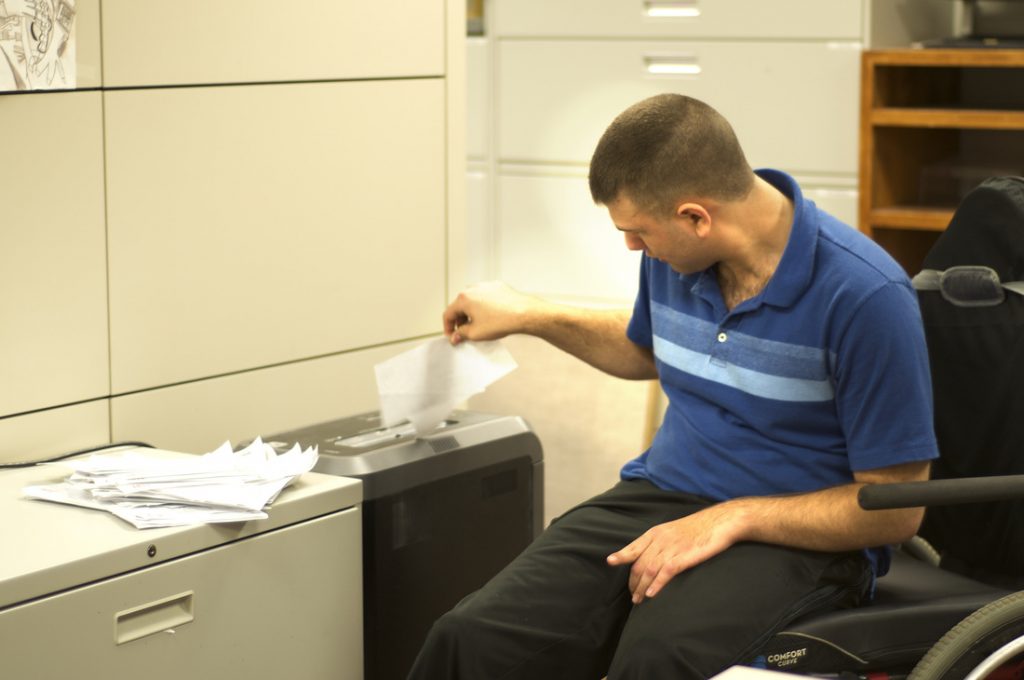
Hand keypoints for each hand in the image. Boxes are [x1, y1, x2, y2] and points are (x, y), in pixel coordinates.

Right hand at [442, 281, 540, 343]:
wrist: (524, 313)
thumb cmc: (501, 321)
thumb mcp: (476, 333)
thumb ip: (461, 334)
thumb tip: (457, 335)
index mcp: (464, 298)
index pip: (448, 314)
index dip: (448, 327)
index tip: (452, 336)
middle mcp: (473, 288)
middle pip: (460, 306)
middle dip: (460, 321)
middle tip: (465, 334)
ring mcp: (486, 286)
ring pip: (473, 301)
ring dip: (472, 313)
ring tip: (479, 326)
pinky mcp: (498, 287)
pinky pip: (486, 297)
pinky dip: (484, 307)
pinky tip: (491, 318)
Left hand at [606, 504, 745, 603]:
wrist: (720, 522)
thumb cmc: (698, 528)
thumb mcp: (673, 530)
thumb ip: (659, 542)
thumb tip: (649, 556)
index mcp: (656, 532)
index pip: (634, 546)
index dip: (622, 555)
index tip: (611, 562)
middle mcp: (660, 540)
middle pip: (639, 563)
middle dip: (633, 581)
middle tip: (632, 595)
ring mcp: (672, 548)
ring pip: (649, 570)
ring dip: (641, 587)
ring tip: (638, 600)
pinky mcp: (684, 557)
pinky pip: (665, 572)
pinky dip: (657, 584)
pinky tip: (651, 594)